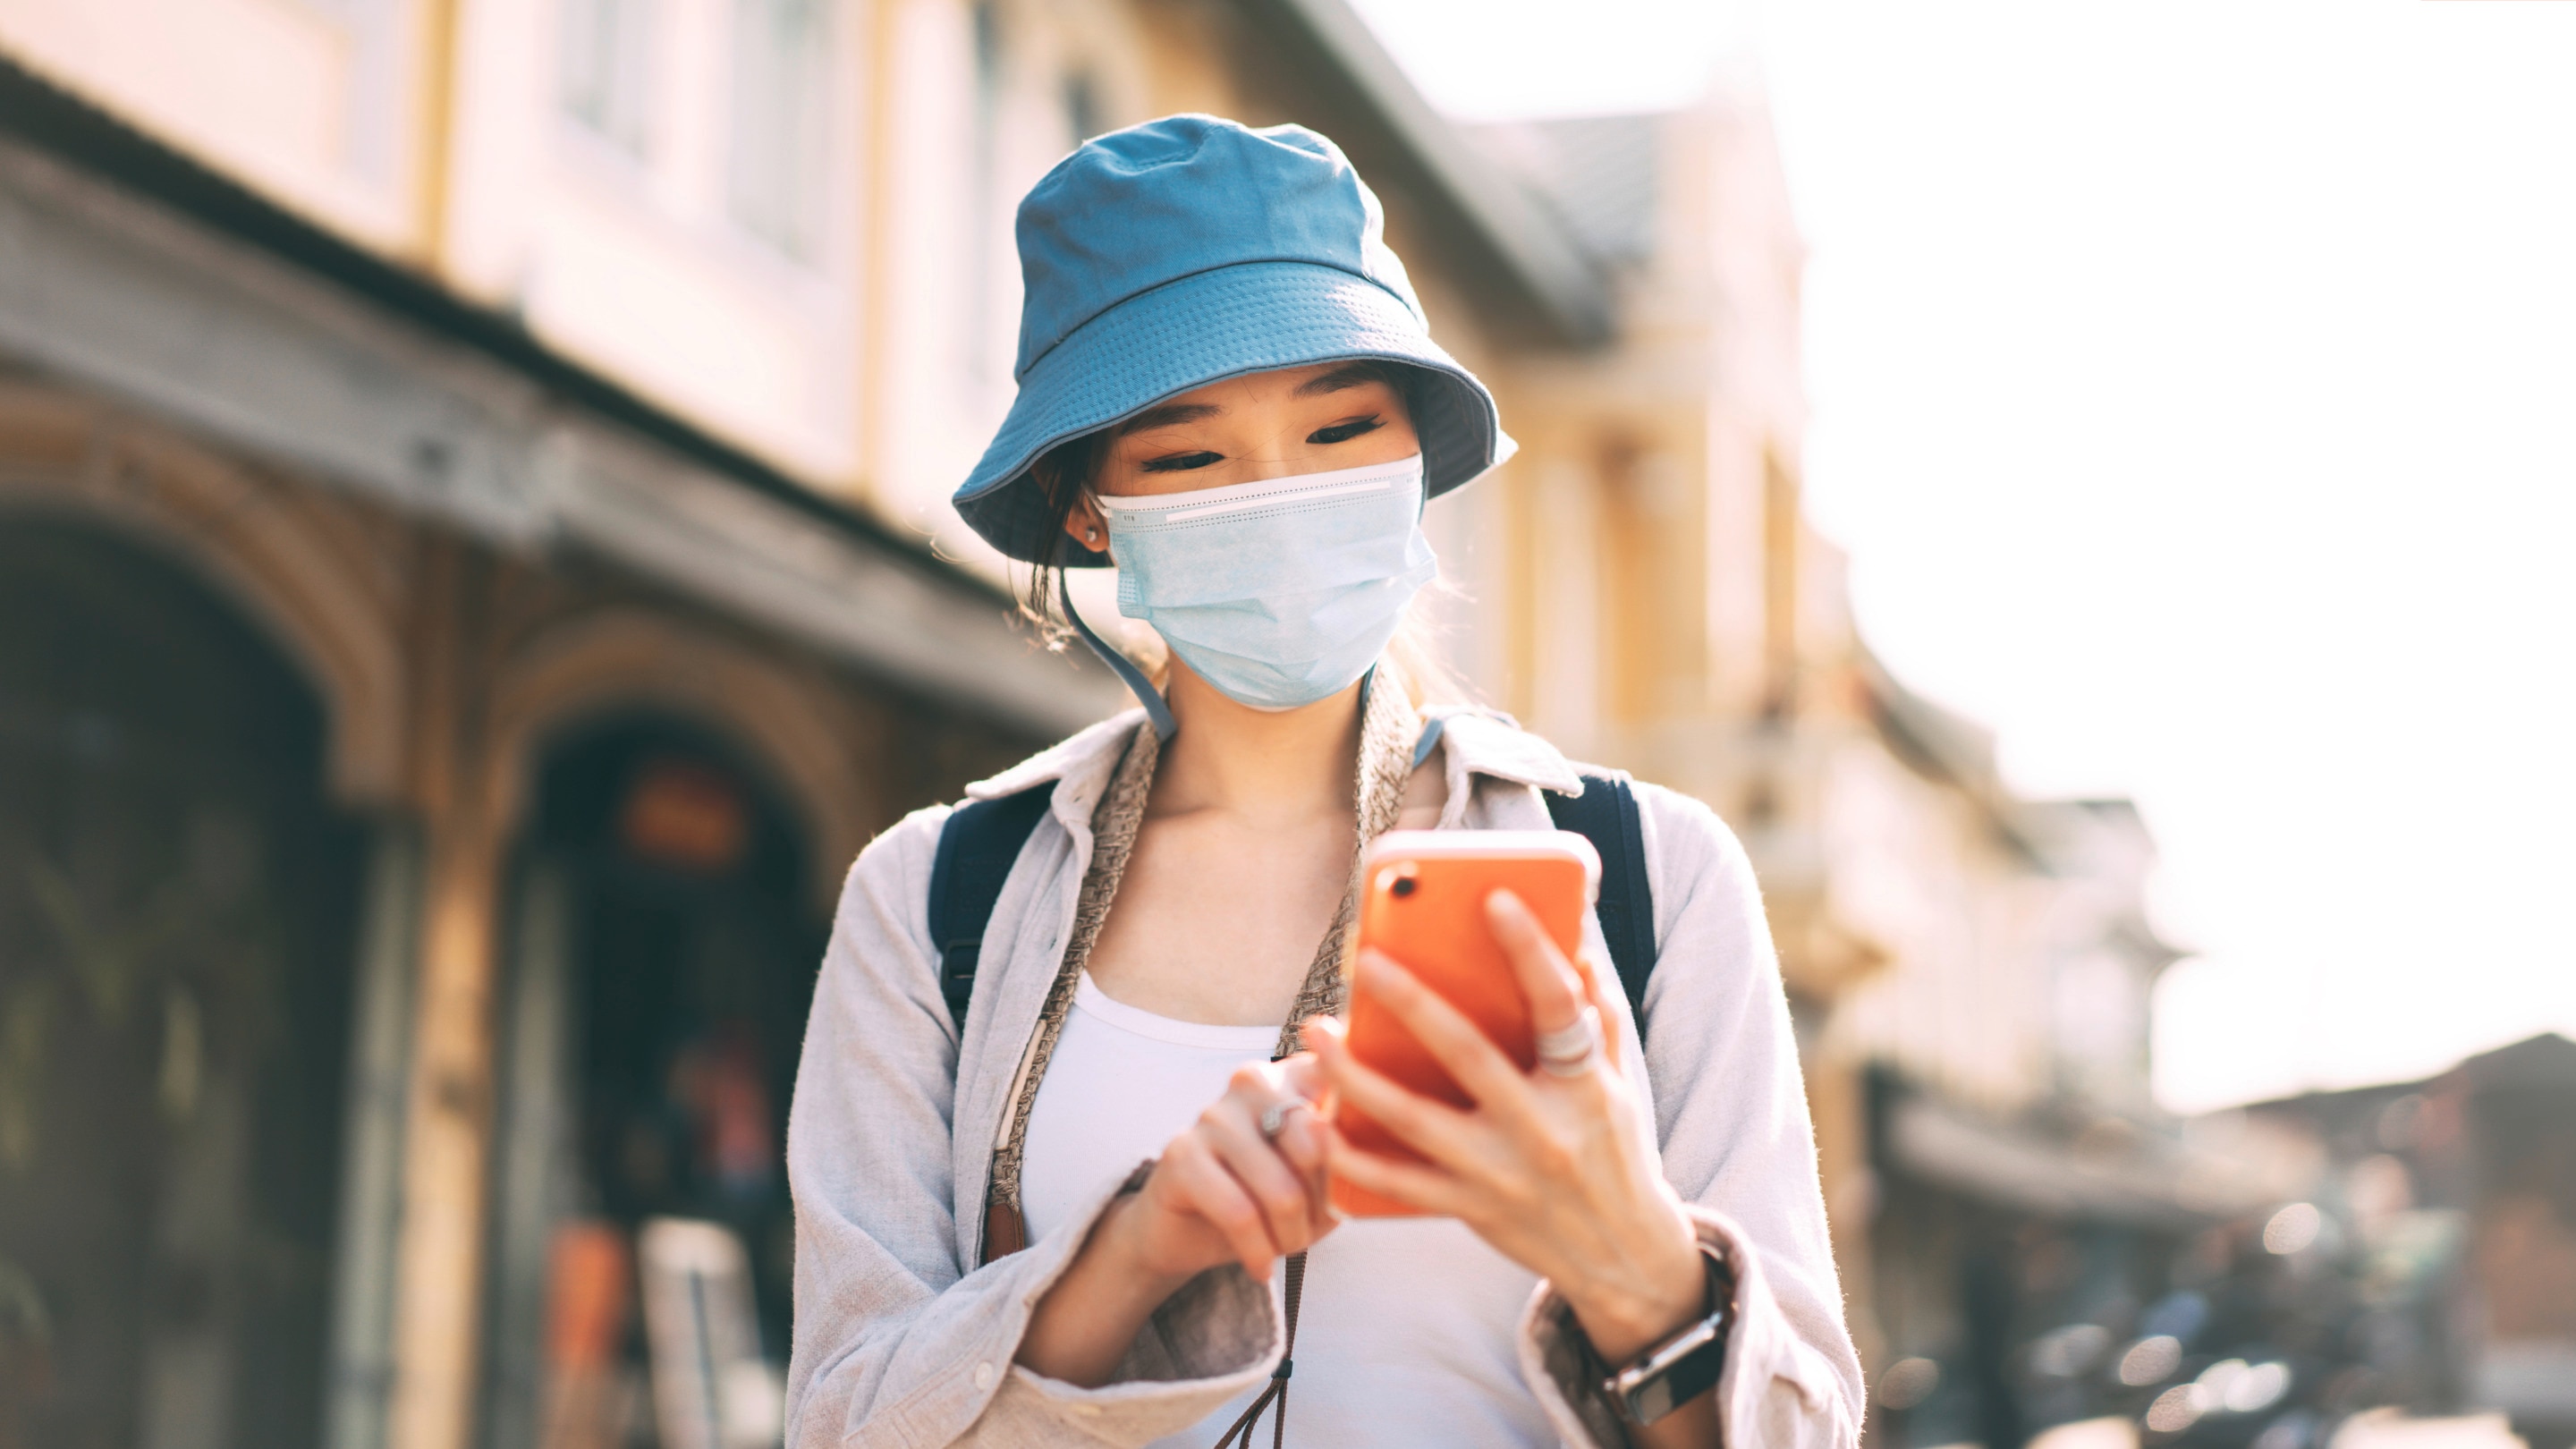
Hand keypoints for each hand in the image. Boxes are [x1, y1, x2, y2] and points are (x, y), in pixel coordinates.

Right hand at [1108, 1053, 1337, 1285]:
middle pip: (1316, 1148)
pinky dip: (1258, 1251)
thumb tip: (1358, 1168)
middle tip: (1310, 1232)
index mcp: (1294, 1075)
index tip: (1353, 1180)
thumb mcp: (1319, 1186)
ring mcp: (1214, 1114)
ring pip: (1281, 1188)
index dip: (1357, 1147)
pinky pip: (1239, 1212)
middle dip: (1322, 1207)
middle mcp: (1253, 1081)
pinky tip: (1261, 1267)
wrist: (1186, 1231)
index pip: (1344, 1089)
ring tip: (1285, 1250)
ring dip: (1291, 1236)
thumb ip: (1345, 1166)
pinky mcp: (1181, 1153)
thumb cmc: (1265, 1202)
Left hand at [1307, 890, 1706, 1364]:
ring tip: (1316, 1033)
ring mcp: (1500, 1175)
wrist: (1622, 1258)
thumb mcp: (1619, 1083)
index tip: (1495, 899)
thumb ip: (1596, 1014)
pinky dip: (1352, 1157)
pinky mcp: (1470, 1208)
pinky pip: (1398, 1184)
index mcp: (1586, 1088)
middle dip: (1414, 1005)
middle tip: (1366, 961)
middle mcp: (1542, 1130)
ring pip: (1415, 1121)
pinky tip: (1316, 1124)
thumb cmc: (1616, 1152)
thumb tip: (1578, 939)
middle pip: (1469, 1056)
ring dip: (1357, 1076)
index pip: (1559, 1007)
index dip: (1530, 951)